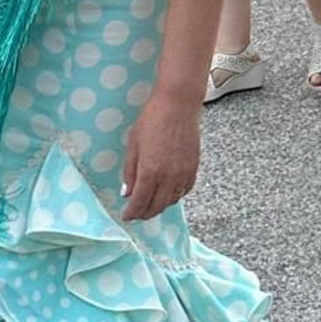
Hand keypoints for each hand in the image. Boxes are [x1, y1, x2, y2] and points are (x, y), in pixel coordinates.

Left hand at [122, 90, 200, 221]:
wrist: (178, 104)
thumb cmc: (152, 119)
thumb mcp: (133, 144)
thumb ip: (130, 171)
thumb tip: (127, 192)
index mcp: (150, 171)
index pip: (140, 203)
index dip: (132, 213)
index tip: (126, 216)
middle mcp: (168, 177)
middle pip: (157, 207)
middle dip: (145, 214)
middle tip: (137, 213)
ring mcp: (183, 174)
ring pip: (172, 201)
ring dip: (160, 206)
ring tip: (150, 203)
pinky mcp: (194, 168)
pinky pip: (184, 191)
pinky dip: (174, 196)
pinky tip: (167, 193)